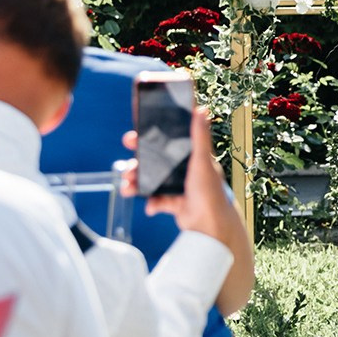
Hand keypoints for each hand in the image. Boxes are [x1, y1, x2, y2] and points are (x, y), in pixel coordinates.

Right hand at [133, 108, 255, 310]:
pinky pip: (155, 200)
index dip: (148, 138)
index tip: (132, 136)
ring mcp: (178, 186)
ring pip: (149, 181)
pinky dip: (151, 204)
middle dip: (136, 162)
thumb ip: (199, 136)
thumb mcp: (202, 161)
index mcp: (191, 156)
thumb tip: (201, 109)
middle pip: (153, 161)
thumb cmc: (210, 192)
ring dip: (136, 183)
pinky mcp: (173, 202)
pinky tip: (153, 208)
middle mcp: (184, 169)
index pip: (167, 141)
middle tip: (128, 162)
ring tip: (128, 187)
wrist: (208, 227)